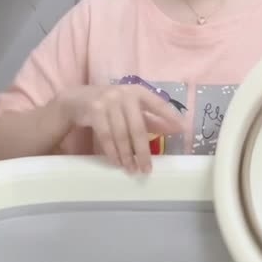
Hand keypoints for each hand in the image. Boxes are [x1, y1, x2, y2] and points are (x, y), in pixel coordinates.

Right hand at [59, 84, 184, 172]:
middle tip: (147, 169)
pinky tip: (117, 162)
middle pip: (138, 127)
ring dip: (126, 155)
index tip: (184, 129)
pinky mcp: (94, 110)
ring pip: (121, 135)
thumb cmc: (111, 105)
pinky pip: (106, 136)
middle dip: (143, 151)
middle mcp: (125, 94)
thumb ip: (151, 118)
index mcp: (138, 91)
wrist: (77, 100)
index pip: (159, 104)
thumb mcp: (131, 109)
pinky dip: (112, 152)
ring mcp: (108, 101)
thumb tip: (175, 129)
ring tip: (132, 170)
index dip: (171, 117)